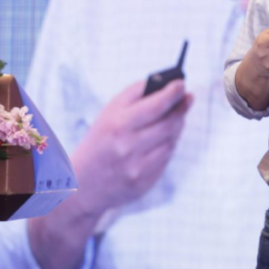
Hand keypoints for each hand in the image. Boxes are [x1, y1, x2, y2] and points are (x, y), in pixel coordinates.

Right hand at [70, 78, 192, 218]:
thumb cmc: (99, 140)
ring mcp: (137, 168)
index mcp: (118, 125)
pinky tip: (164, 138)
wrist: (82, 184)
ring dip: (177, 127)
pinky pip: (166, 159)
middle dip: (181, 108)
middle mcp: (128, 147)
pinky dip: (168, 145)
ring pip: (171, 141)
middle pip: (169, 124)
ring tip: (175, 117)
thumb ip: (135, 94)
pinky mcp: (144, 183)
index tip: (182, 84)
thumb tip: (166, 84)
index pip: (156, 106)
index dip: (173, 93)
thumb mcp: (109, 112)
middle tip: (186, 99)